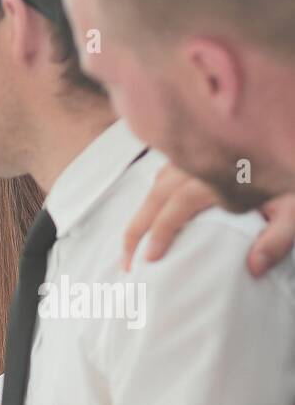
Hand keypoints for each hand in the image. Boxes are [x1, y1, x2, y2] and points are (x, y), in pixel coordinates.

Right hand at [125, 163, 294, 276]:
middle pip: (154, 198)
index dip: (159, 234)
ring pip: (155, 186)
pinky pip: (165, 175)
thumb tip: (254, 267)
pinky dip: (152, 198)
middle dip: (135, 232)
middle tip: (127, 263)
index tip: (148, 260)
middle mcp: (197, 164)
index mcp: (216, 178)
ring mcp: (195, 158)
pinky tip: (152, 215)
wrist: (293, 136)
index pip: (175, 208)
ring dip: (141, 216)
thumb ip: (277, 237)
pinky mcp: (198, 153)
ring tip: (133, 245)